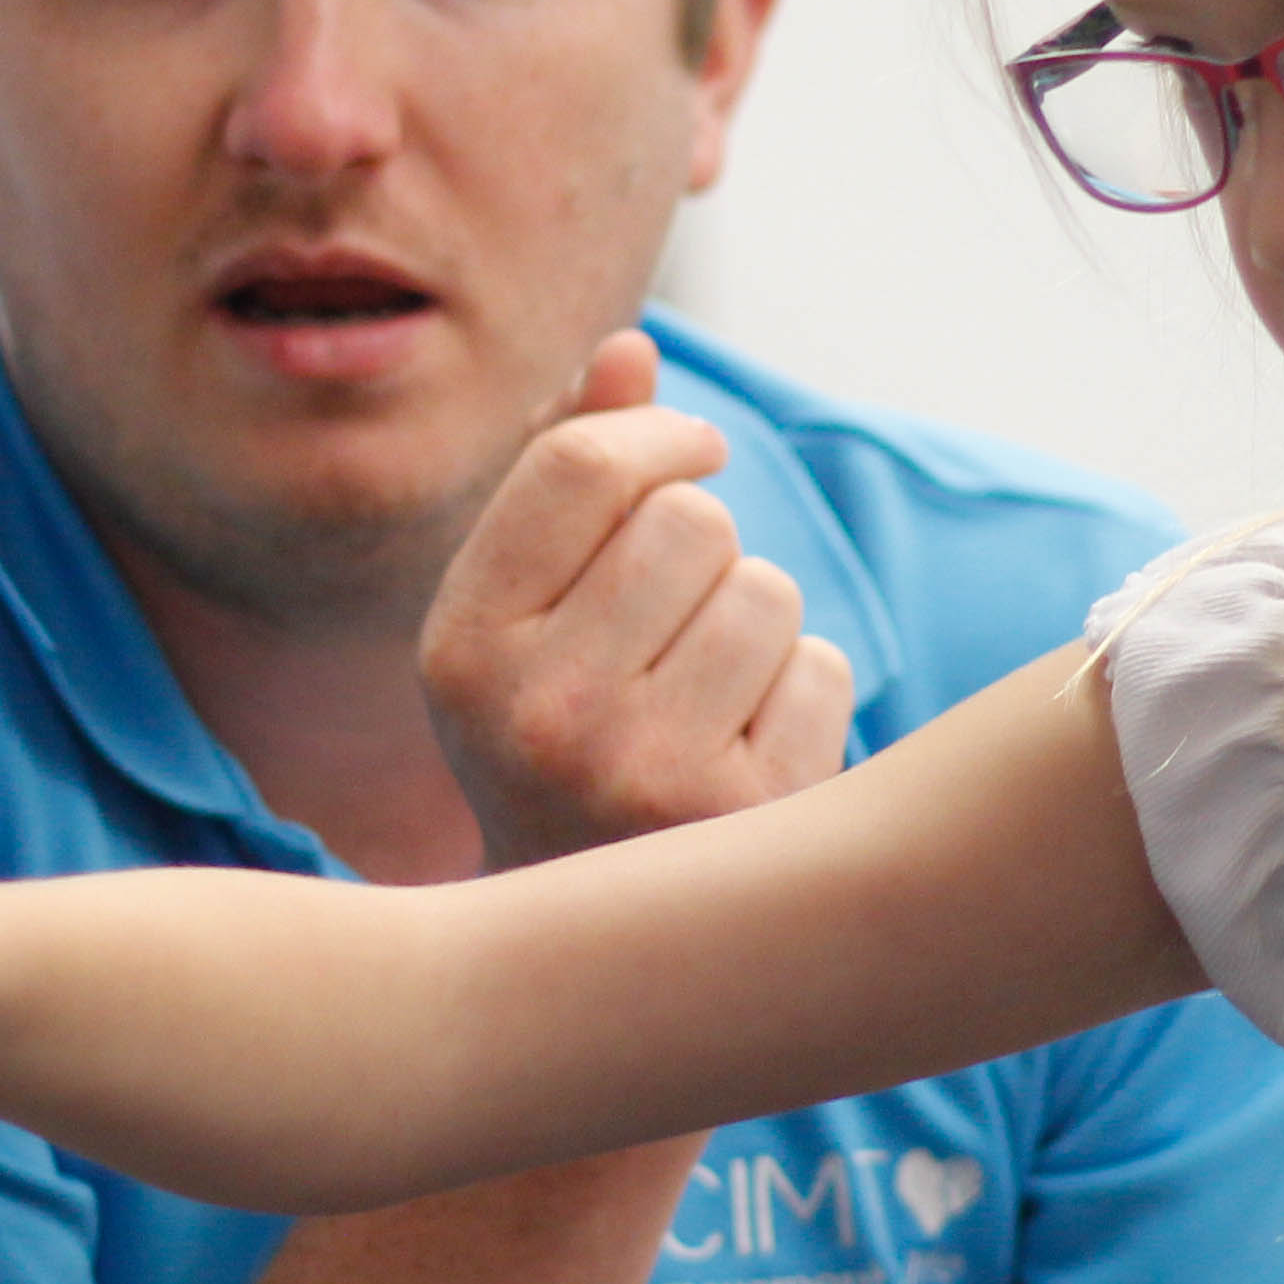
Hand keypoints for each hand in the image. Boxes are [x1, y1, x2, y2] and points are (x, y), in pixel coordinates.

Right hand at [422, 332, 856, 868]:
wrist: (591, 935)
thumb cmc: (559, 730)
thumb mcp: (524, 610)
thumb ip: (565, 473)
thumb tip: (633, 349)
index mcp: (462, 647)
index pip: (580, 465)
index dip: (659, 435)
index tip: (691, 451)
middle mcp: (539, 713)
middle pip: (689, 519)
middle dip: (703, 547)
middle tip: (671, 621)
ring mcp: (643, 771)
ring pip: (765, 590)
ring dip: (754, 621)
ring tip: (704, 690)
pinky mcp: (745, 816)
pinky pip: (821, 668)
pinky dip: (800, 692)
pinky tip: (744, 749)